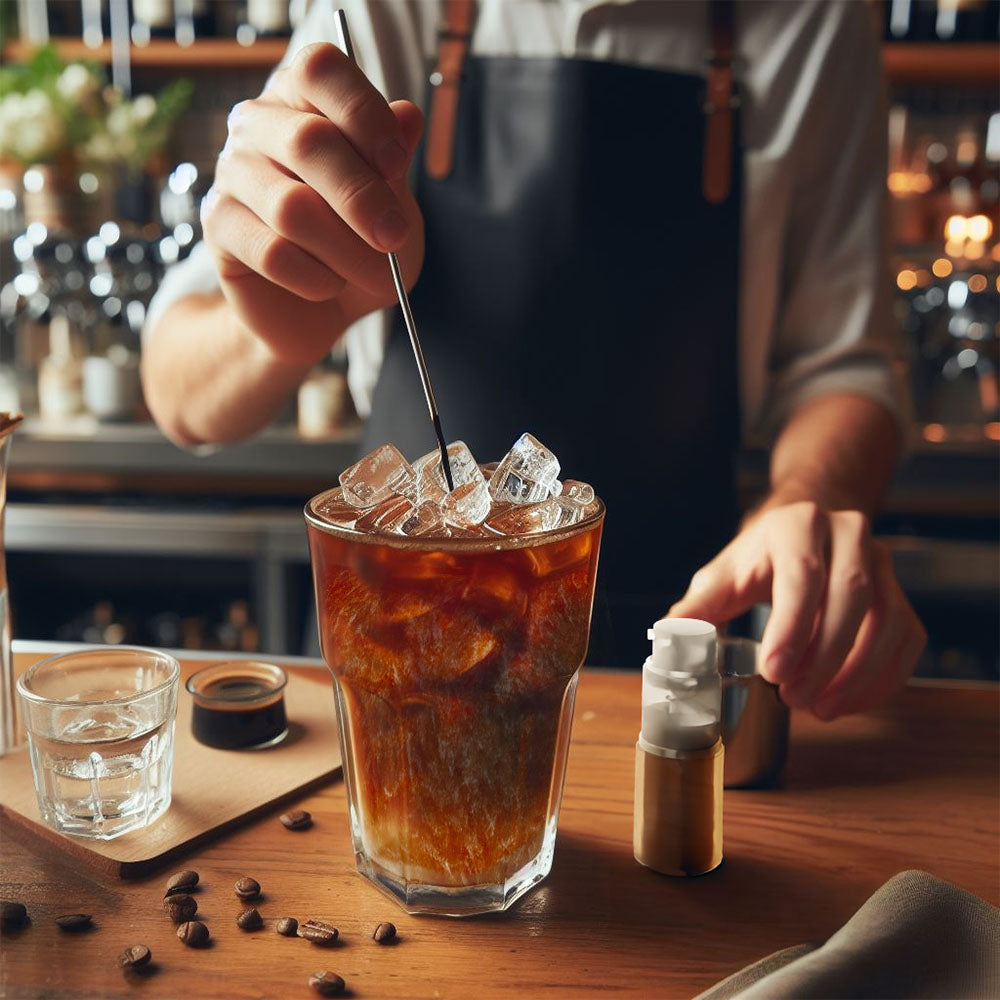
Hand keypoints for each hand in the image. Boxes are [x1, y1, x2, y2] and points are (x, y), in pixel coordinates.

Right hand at [202, 43, 424, 365]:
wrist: (322, 308)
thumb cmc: (360, 244)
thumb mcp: (394, 204)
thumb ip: (396, 162)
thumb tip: (408, 114)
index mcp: (304, 98)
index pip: (321, 71)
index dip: (362, 112)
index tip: (396, 164)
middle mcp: (259, 124)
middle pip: (308, 142)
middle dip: (362, 197)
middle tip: (393, 238)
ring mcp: (231, 171)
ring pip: (292, 208)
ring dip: (346, 250)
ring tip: (373, 273)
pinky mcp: (218, 224)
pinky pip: (273, 253)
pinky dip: (315, 278)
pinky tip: (329, 285)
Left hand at [668, 501, 925, 718]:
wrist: (805, 531)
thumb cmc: (760, 558)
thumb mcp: (724, 574)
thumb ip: (699, 606)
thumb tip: (670, 637)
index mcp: (798, 525)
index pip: (803, 575)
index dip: (791, 627)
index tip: (773, 672)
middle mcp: (849, 535)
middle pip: (851, 598)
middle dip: (823, 657)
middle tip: (793, 698)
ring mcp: (883, 563)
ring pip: (887, 620)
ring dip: (856, 673)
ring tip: (820, 708)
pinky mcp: (902, 594)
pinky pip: (906, 639)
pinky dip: (882, 677)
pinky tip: (849, 701)